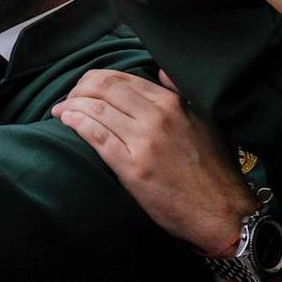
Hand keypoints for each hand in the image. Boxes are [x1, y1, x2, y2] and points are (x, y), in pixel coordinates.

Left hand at [53, 69, 258, 254]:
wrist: (221, 211)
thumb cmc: (213, 169)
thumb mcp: (205, 120)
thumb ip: (181, 93)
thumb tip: (161, 71)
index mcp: (172, 102)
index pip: (122, 78)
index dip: (96, 80)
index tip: (84, 87)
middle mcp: (157, 116)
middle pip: (104, 88)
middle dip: (79, 89)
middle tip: (69, 97)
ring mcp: (144, 142)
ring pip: (96, 110)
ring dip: (72, 105)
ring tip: (60, 110)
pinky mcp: (133, 168)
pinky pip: (96, 136)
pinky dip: (77, 124)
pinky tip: (66, 121)